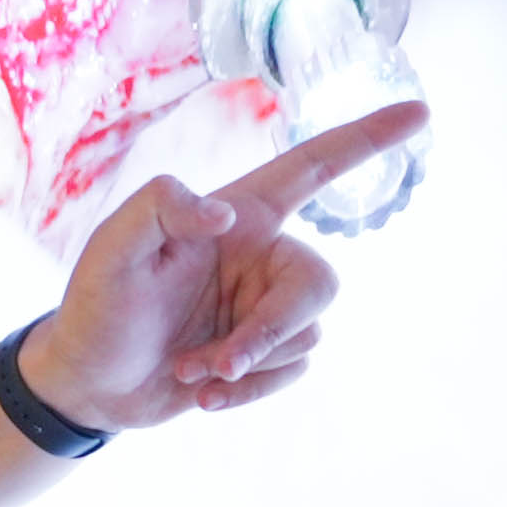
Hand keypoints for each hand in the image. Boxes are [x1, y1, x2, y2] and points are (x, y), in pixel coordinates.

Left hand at [23, 102, 428, 429]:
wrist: (86, 382)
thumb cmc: (94, 306)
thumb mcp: (112, 247)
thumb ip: (161, 207)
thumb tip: (224, 214)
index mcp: (238, 215)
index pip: (312, 167)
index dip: (367, 138)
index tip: (421, 111)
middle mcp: (262, 254)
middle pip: (319, 284)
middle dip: (273, 329)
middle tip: (221, 361)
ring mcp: (265, 304)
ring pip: (306, 334)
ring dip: (247, 365)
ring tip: (190, 371)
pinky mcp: (265, 351)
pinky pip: (293, 369)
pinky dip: (250, 389)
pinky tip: (203, 394)